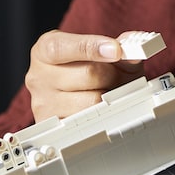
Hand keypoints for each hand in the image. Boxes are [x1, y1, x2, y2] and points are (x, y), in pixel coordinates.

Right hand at [25, 30, 147, 122]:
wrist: (73, 91)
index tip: (116, 50)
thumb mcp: (100, 51)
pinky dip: (101, 116)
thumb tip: (136, 48)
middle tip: (115, 75)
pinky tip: (99, 108)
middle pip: (87, 75)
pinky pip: (88, 124)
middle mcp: (38, 77)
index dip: (91, 48)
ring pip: (91, 102)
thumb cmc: (84, 68)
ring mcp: (43, 104)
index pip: (63, 47)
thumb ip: (120, 45)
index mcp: (44, 50)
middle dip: (111, 74)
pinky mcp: (54, 128)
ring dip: (108, 97)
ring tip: (106, 91)